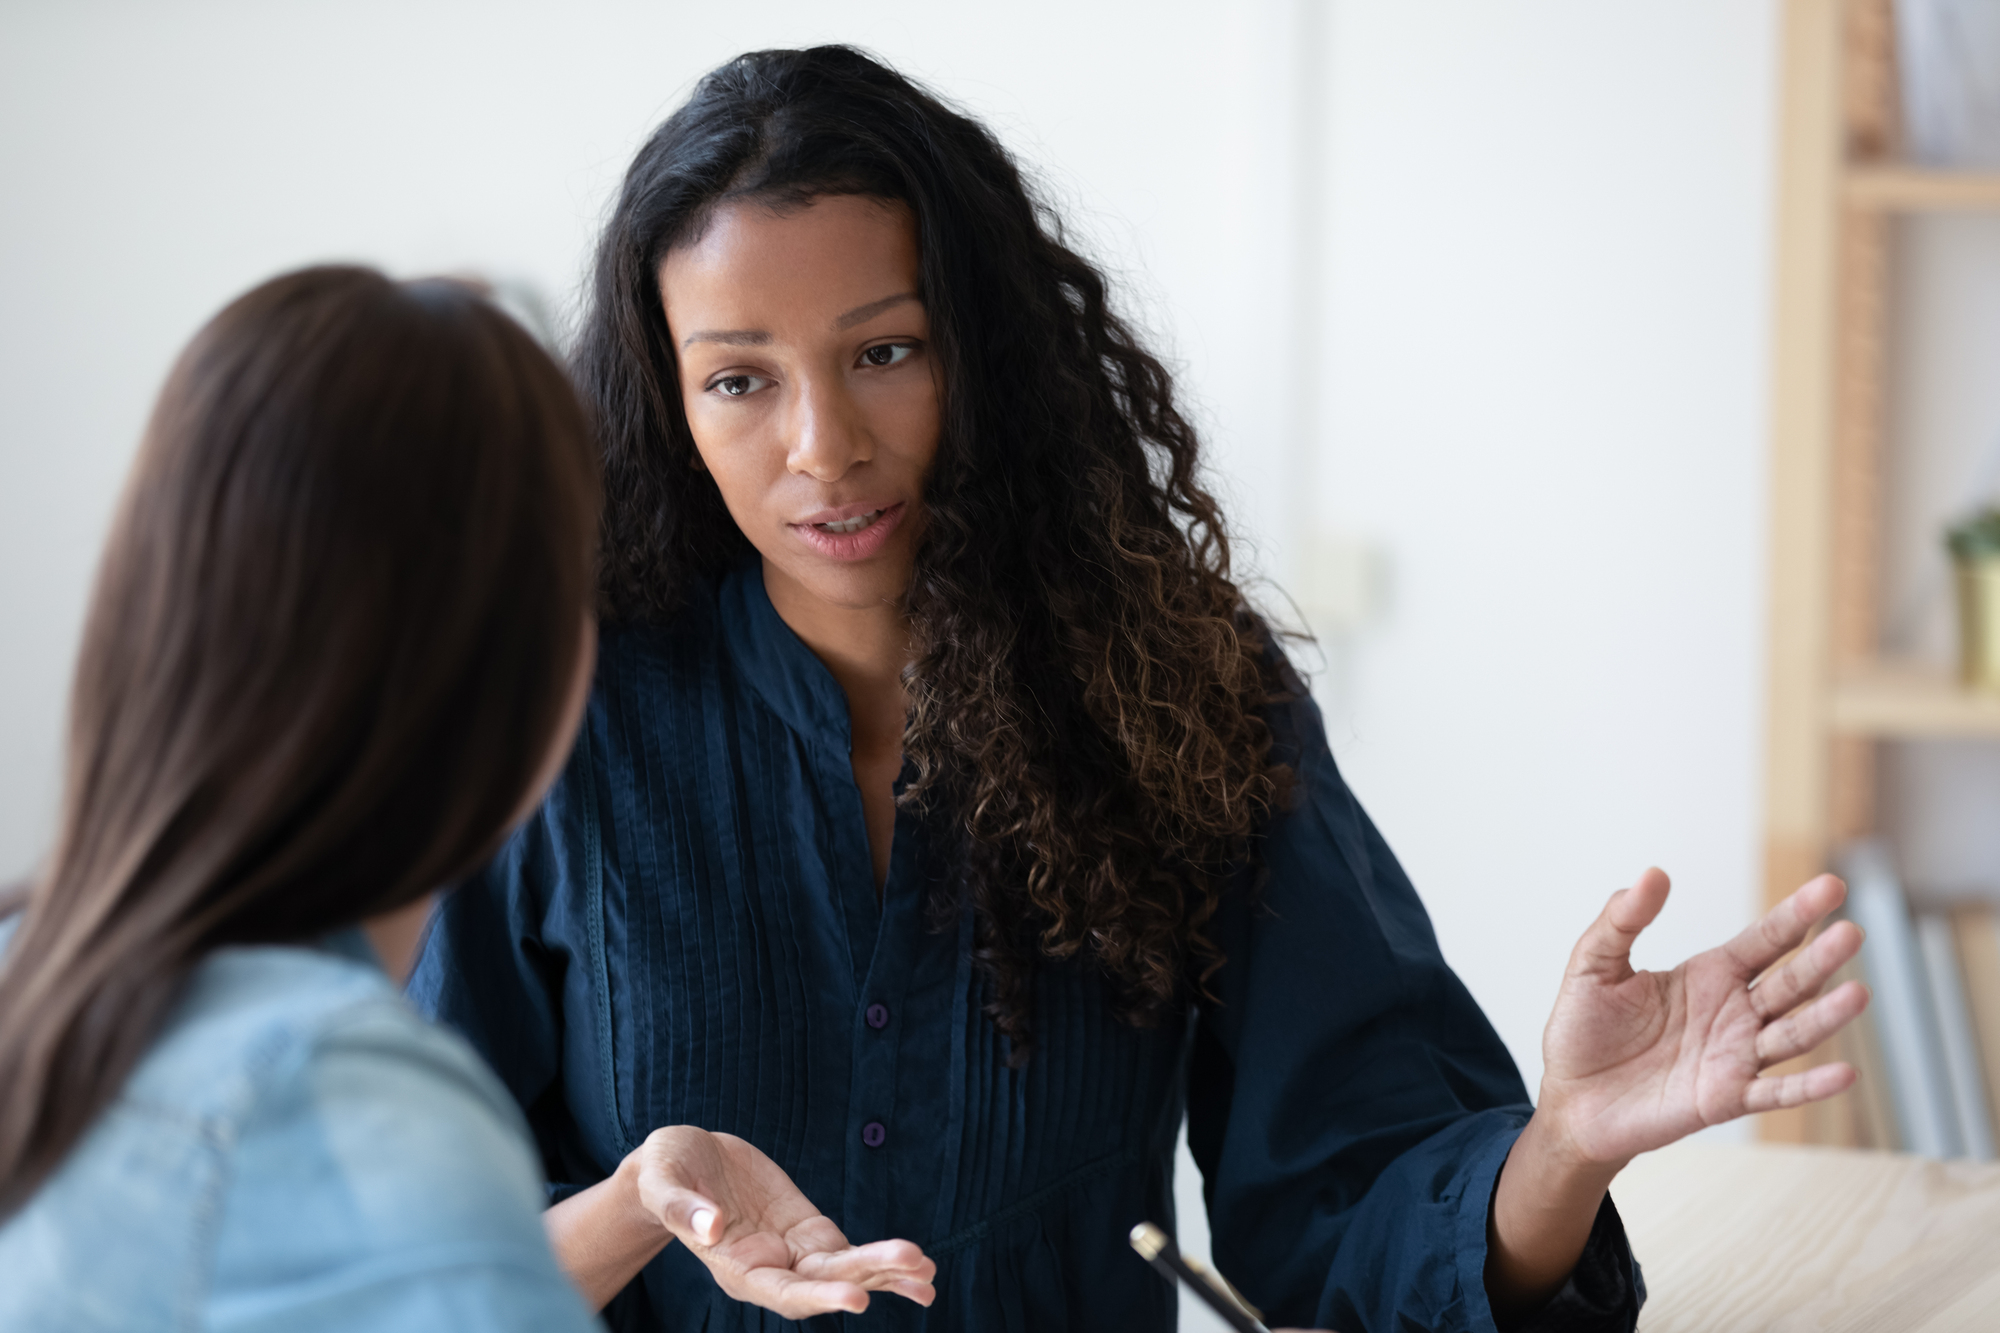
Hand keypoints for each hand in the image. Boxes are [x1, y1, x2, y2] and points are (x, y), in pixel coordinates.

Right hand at [631, 1126, 936, 1317]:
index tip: (857, 1298)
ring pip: (845, 1272)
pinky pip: (849, 1252)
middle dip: (870, 1275)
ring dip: (887, 1273)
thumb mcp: (664, 1182)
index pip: (782, 1293)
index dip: (819, 1297)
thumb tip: (710, 1226)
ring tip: (928, 1274)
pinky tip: (918, 1266)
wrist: (683, 1161)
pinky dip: (882, 1260)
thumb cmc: (665, 1172)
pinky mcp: (808, 1230)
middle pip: (825, 1283)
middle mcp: (769, 1269)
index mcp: (733, 1268)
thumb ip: (683, 1207)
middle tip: (916, 1265)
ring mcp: (792, 1252)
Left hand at [1536, 868, 1868, 1167]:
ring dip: (1825, 1016)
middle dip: (1821, 958)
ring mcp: (1735, 1056)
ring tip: (1858, 993)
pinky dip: (1809, 1087)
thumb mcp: (1593, 965)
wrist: (1571, 1099)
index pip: (1766, 940)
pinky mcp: (1725, 1098)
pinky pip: (1776, 1092)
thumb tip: (1653, 873)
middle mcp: (1734, 1013)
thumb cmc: (1585, 1030)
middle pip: (1790, 982)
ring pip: (1793, 1033)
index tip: (1832, 887)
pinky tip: (1844, 1075)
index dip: (1797, 914)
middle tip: (1851, 932)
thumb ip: (1622, 920)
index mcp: (1710, 975)